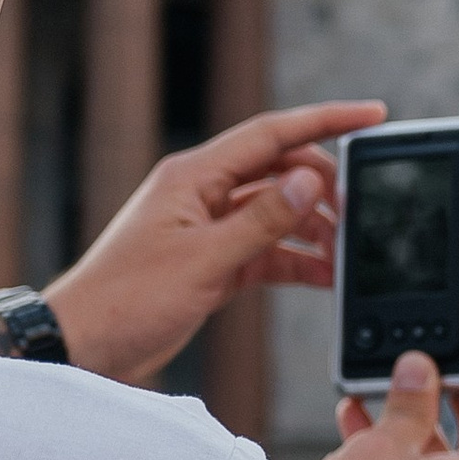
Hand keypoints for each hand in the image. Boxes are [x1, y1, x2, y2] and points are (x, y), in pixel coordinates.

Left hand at [41, 100, 387, 383]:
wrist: (85, 344)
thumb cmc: (128, 298)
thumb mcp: (204, 259)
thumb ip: (262, 219)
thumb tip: (310, 180)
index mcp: (194, 176)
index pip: (272, 133)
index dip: (326, 120)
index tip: (373, 115)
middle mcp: (202, 193)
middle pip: (280, 169)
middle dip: (324, 186)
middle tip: (360, 212)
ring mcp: (208, 227)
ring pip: (277, 211)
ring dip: (312, 228)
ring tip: (345, 252)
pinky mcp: (212, 262)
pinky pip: (266, 249)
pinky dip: (296, 259)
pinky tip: (324, 276)